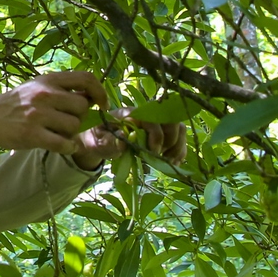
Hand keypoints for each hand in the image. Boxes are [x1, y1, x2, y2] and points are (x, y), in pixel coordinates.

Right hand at [0, 71, 109, 154]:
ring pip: (74, 126)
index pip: (86, 79)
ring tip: (57, 132)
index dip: (100, 92)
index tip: (102, 104)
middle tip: (68, 122)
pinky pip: (64, 144)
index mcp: (49, 80)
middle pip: (83, 107)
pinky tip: (62, 146)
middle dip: (80, 117)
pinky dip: (68, 147)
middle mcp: (45, 94)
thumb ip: (62, 89)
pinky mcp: (33, 135)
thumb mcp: (38, 87)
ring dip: (71, 133)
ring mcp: (39, 115)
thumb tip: (91, 97)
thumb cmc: (17, 103)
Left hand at [71, 108, 189, 170]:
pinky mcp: (161, 133)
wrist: (98, 140)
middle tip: (161, 157)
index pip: (152, 119)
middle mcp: (146, 115)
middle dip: (170, 141)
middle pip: (171, 121)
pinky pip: (178, 138)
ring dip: (177, 146)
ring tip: (168, 161)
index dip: (156, 136)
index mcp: (131, 114)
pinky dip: (179, 151)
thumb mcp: (100, 142)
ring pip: (178, 128)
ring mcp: (155, 123)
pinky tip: (173, 163)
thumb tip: (125, 138)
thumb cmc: (99, 139)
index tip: (153, 153)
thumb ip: (111, 141)